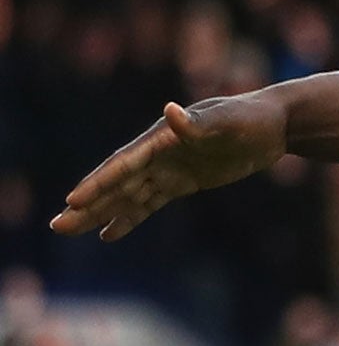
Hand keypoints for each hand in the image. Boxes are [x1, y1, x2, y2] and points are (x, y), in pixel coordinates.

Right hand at [49, 95, 288, 241]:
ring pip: (127, 195)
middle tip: (56, 226)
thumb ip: (197, 123)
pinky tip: (108, 233)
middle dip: (87, 204)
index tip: (73, 201)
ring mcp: (169, 168)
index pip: (123, 164)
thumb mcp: (227, 120)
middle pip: (116, 183)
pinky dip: (128, 217)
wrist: (276, 125)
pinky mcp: (183, 182)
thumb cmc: (251, 118)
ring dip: (99, 212)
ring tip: (68, 230)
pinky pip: (149, 202)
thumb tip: (169, 111)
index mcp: (162, 137)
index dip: (98, 183)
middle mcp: (159, 153)